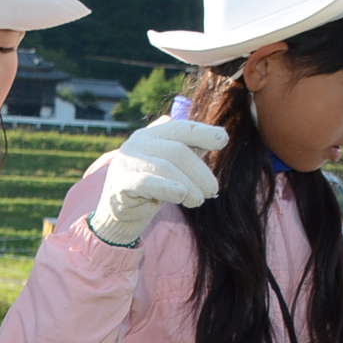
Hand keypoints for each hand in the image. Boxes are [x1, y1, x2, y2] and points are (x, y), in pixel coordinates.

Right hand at [87, 118, 225, 247]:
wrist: (119, 214)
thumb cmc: (152, 187)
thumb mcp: (173, 167)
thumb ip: (191, 151)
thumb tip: (219, 137)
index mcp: (152, 134)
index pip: (181, 128)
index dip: (203, 132)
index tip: (223, 141)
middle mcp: (138, 143)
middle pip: (177, 151)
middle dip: (200, 171)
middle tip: (212, 190)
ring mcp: (126, 162)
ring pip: (165, 166)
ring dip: (189, 185)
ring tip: (199, 200)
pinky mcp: (120, 184)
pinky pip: (146, 183)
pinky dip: (167, 188)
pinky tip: (181, 196)